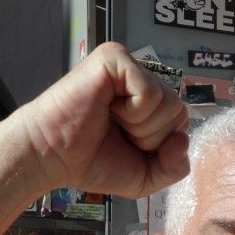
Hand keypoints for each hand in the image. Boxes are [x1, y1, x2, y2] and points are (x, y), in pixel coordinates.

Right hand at [14, 41, 190, 199]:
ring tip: (111, 121)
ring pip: (168, 102)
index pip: (182, 122)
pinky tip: (107, 108)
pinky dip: (133, 112)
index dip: (160, 146)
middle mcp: (142, 79)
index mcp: (150, 102)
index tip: (128, 145)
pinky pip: (150, 92)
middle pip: (179, 112)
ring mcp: (129, 66)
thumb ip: (176, 167)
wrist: (52, 156)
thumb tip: (182, 138)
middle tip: (117, 133)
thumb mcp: (146, 176)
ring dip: (141, 126)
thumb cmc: (93, 162)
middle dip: (151, 137)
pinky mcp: (114, 58)